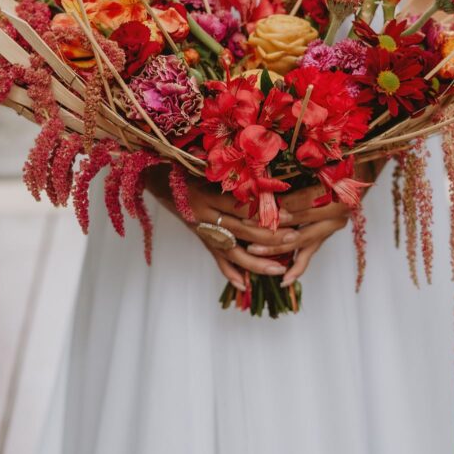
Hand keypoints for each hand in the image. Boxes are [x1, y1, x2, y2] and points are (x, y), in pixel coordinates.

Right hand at [143, 166, 297, 290]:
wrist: (160, 180)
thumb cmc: (188, 169)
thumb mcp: (207, 169)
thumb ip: (233, 178)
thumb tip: (267, 180)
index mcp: (207, 195)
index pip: (242, 206)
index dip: (265, 211)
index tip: (289, 212)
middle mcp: (205, 216)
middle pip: (242, 230)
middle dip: (270, 236)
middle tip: (293, 238)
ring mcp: (203, 231)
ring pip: (232, 252)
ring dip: (257, 262)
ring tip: (279, 269)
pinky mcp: (202, 240)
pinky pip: (217, 259)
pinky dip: (230, 273)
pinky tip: (244, 284)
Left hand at [244, 157, 388, 285]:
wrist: (357, 172)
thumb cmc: (333, 162)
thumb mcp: (318, 163)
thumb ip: (295, 172)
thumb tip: (264, 178)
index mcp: (336, 193)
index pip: (301, 203)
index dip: (278, 206)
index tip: (254, 206)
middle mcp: (337, 214)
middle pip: (298, 225)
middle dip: (269, 229)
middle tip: (245, 227)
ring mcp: (331, 228)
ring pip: (300, 243)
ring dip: (275, 248)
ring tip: (252, 251)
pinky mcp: (324, 237)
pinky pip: (309, 256)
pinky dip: (296, 269)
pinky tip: (283, 281)